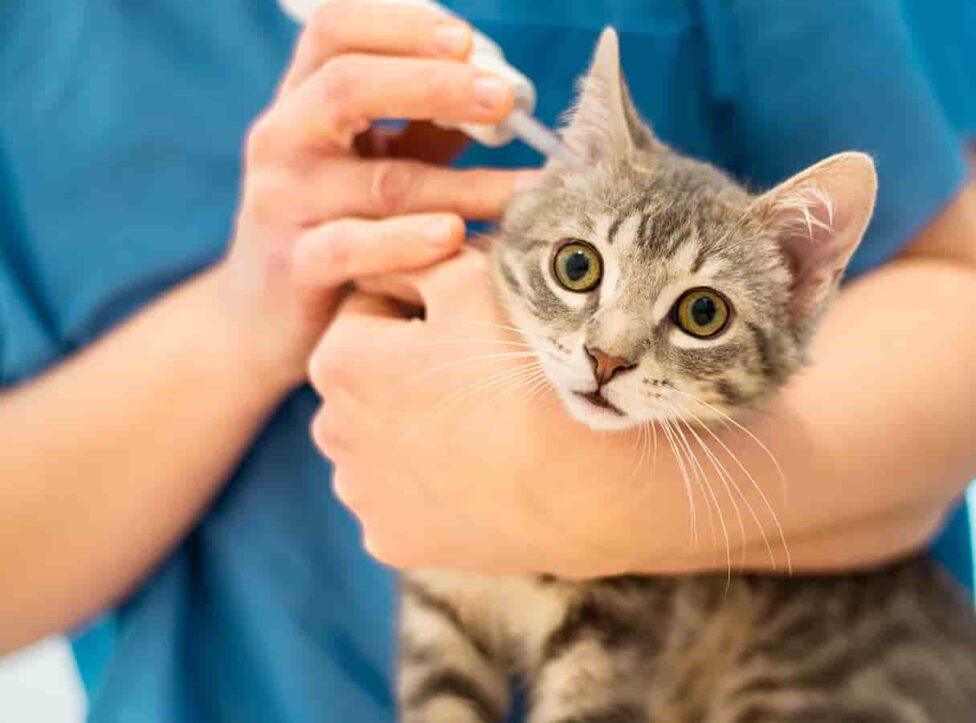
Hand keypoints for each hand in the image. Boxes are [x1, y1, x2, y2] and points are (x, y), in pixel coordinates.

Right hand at [215, 0, 534, 387]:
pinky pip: (353, 247)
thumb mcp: (374, 162)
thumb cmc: (337, 226)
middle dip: (435, 85)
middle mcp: (282, 139)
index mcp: (302, 99)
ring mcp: (282, 203)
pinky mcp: (294, 267)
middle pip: (349, 86)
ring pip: (379, 181)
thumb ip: (427, 126)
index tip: (467, 40)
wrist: (263, 320)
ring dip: (464, 183)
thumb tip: (505, 93)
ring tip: (525, 189)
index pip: (336, 31)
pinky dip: (407, 242)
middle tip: (504, 97)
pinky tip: (455, 236)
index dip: (401, 24)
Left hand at [309, 249, 559, 570]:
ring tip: (485, 425)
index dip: (424, 306)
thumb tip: (387, 254)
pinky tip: (481, 474)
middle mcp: (330, 433)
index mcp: (338, 362)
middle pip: (368, 380)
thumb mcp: (475, 282)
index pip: (367, 309)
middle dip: (408, 369)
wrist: (590, 489)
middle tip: (482, 373)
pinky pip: (403, 497)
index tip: (473, 323)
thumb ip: (416, 257)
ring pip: (381, 440)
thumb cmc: (530, 373)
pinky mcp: (394, 542)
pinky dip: (432, 484)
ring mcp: (361, 496)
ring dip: (415, 427)